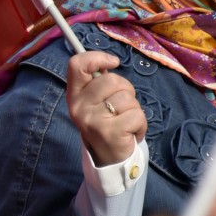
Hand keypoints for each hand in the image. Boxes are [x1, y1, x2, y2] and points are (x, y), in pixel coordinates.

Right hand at [66, 51, 146, 165]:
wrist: (108, 158)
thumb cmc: (106, 122)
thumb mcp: (96, 101)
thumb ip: (99, 82)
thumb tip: (110, 61)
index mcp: (74, 94)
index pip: (77, 65)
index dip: (97, 57)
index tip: (113, 62)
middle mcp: (78, 106)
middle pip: (112, 80)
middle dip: (126, 90)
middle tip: (121, 106)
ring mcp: (92, 119)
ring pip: (127, 98)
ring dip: (134, 108)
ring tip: (125, 121)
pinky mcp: (109, 132)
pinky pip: (137, 114)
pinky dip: (141, 124)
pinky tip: (131, 132)